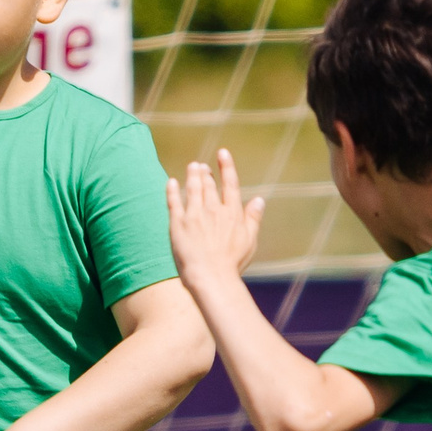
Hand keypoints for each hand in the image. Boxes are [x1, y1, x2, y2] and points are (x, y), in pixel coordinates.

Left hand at [166, 148, 264, 287]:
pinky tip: (171, 182)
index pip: (230, 183)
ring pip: (192, 189)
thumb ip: (253, 218)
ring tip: (192, 167)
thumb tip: (260, 200)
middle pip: (209, 185)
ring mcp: (194, 215)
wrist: (211, 277)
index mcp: (232, 213)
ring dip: (192, 176)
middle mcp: (213, 209)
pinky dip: (172, 190)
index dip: (226, 166)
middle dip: (205, 173)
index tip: (222, 153)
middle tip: (200, 166)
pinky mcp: (178, 224)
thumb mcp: (249, 241)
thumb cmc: (232, 264)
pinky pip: (174, 202)